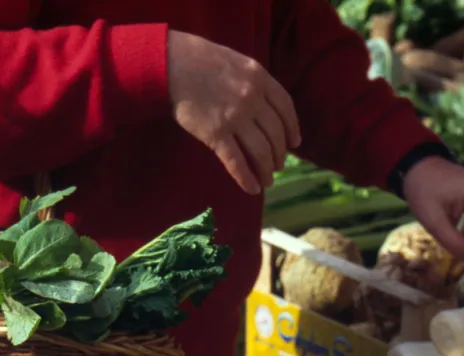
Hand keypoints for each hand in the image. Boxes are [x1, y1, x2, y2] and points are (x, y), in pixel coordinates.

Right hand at [167, 31, 301, 194]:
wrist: (169, 62)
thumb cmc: (196, 58)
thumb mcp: (234, 61)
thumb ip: (251, 80)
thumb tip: (261, 105)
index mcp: (259, 76)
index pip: (286, 107)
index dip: (292, 128)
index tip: (294, 142)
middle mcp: (252, 98)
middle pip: (275, 133)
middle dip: (279, 154)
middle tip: (278, 166)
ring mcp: (235, 117)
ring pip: (261, 151)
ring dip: (266, 170)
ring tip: (268, 181)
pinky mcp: (215, 134)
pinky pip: (236, 162)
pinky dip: (246, 178)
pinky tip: (252, 189)